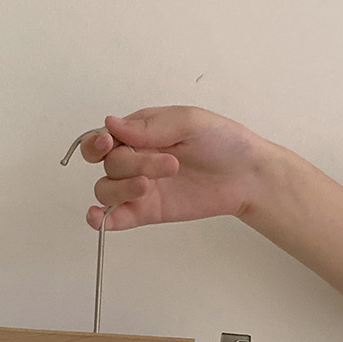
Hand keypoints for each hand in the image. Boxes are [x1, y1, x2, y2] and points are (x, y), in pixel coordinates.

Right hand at [80, 106, 266, 229]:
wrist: (247, 176)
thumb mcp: (188, 122)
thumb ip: (149, 126)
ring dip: (120, 189)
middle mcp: (135, 159)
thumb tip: (111, 124)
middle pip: (108, 165)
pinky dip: (100, 219)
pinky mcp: (146, 212)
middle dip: (130, 165)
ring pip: (106, 190)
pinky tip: (98, 217)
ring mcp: (139, 187)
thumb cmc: (223, 142)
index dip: (96, 143)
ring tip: (148, 186)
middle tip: (169, 165)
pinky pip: (114, 218)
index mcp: (140, 133)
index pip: (102, 139)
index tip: (107, 143)